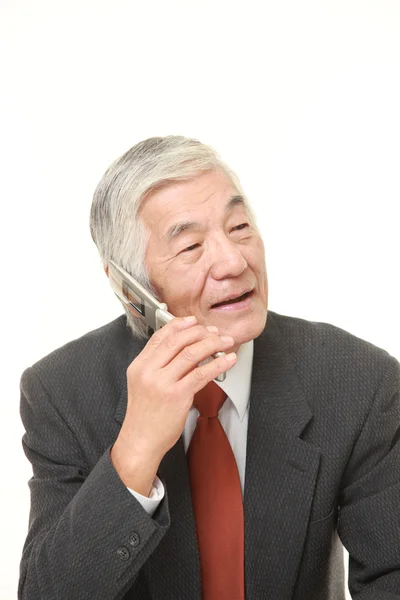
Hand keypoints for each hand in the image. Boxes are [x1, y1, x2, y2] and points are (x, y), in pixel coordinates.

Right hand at [111, 316, 235, 494]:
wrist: (140, 441)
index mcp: (139, 365)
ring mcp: (162, 383)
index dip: (179, 325)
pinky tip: (228, 360)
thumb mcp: (142, 384)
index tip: (193, 321)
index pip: (160, 336)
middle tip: (214, 332)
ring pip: (192, 353)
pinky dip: (218, 363)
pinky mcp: (177, 396)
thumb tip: (184, 349)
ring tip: (225, 342)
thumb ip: (157, 365)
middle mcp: (149, 371)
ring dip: (213, 344)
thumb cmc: (145, 415)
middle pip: (178, 340)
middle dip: (200, 332)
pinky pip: (202, 373)